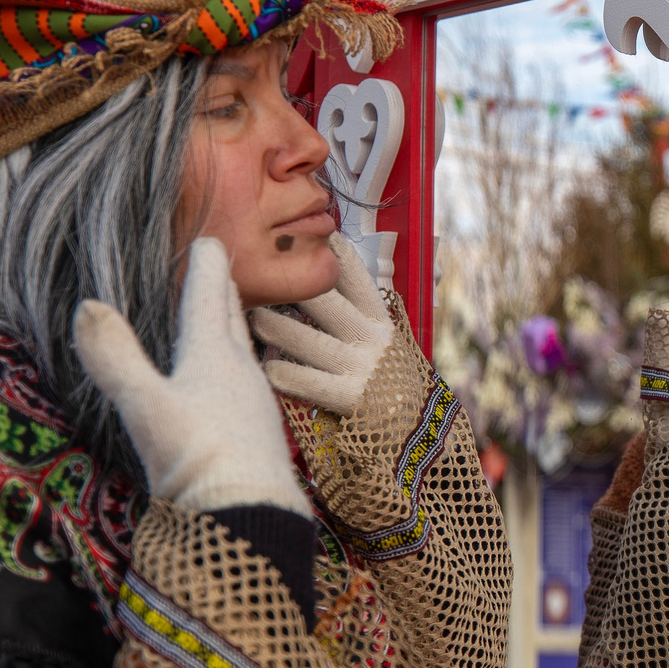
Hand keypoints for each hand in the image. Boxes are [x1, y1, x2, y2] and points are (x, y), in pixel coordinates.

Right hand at [75, 237, 308, 514]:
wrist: (250, 522)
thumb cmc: (198, 458)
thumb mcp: (146, 406)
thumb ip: (116, 358)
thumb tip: (87, 304)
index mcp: (215, 356)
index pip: (209, 299)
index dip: (206, 267)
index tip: (209, 239)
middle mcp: (242, 374)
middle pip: (231, 322)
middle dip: (223, 295)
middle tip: (219, 271)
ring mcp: (254, 406)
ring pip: (241, 355)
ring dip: (229, 333)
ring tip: (220, 323)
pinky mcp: (257, 438)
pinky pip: (243, 389)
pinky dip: (231, 372)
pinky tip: (224, 390)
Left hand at [249, 232, 396, 415]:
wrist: (414, 430)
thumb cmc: (386, 382)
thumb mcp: (381, 343)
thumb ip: (355, 317)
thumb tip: (319, 281)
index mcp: (380, 322)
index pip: (359, 281)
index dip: (340, 257)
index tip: (318, 237)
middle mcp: (373, 340)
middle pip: (327, 304)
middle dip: (293, 289)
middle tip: (261, 276)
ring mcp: (362, 368)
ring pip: (309, 341)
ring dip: (277, 328)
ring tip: (254, 318)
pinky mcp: (351, 398)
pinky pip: (309, 382)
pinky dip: (285, 374)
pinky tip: (267, 369)